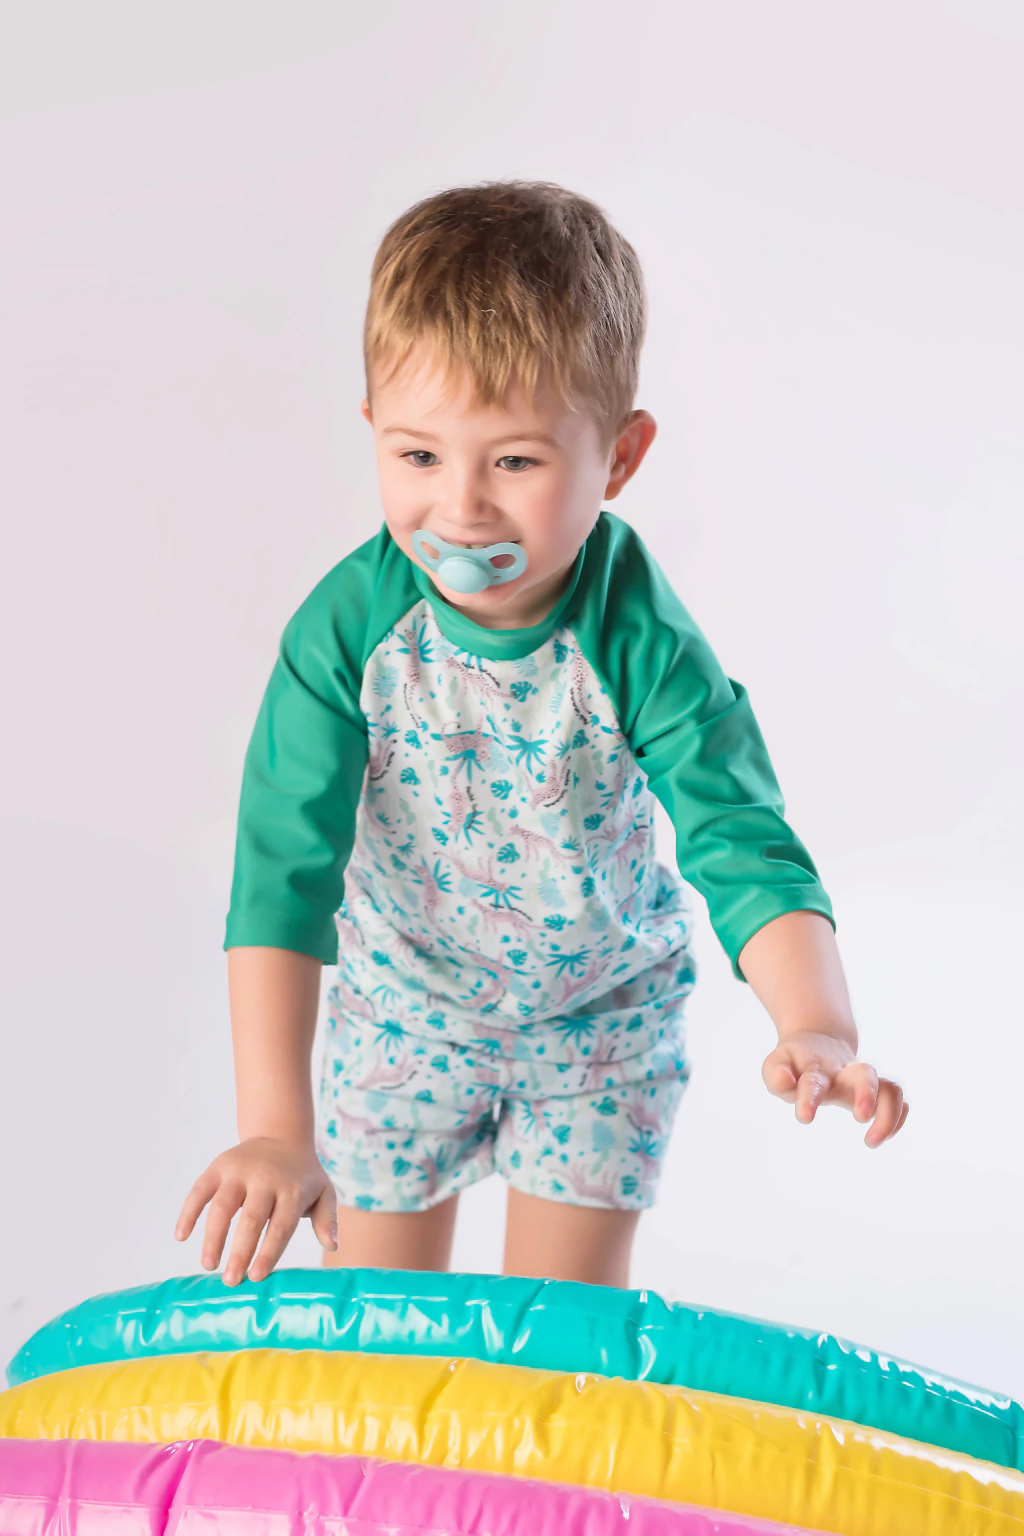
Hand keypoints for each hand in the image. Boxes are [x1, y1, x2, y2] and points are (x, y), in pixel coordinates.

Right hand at [175, 1136, 337, 1284]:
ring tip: (208, 1264)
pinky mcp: (219, 1167)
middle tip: (231, 1281)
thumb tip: (332, 1243)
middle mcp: (265, 1179)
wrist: (282, 1136)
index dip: (268, 1252)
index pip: (281, 1225)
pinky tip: (181, 1235)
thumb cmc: (302, 1176)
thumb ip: (327, 1218)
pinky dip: (188, 1211)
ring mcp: (239, 1171)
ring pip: (222, 1206)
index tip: (256, 1277)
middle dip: (240, 1251)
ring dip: (213, 1237)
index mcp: (292, 1189)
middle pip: (251, 1219)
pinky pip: (200, 1190)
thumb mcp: (324, 1192)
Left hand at [761, 1031, 908, 1147]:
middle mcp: (845, 1072)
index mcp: (816, 1068)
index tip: (805, 1118)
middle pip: (866, 1073)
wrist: (818, 1040)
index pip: (814, 1081)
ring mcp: (864, 1079)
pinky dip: (898, 1118)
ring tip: (871, 1140)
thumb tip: (783, 1079)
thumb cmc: (794, 1063)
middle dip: (867, 1094)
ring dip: (889, 1115)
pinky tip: (883, 1135)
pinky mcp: (877, 1088)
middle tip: (861, 1118)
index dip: (809, 1098)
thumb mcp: (777, 1065)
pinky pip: (898, 1099)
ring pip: (890, 1088)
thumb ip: (775, 1075)